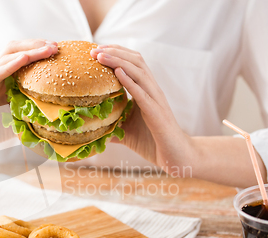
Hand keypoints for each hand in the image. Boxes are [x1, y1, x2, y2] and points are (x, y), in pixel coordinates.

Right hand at [0, 39, 57, 140]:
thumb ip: (29, 119)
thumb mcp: (13, 124)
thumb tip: (52, 122)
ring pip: (6, 57)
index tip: (59, 52)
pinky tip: (24, 59)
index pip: (22, 60)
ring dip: (29, 51)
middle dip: (36, 46)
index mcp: (4, 83)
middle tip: (56, 47)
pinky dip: (10, 65)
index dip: (40, 53)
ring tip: (46, 49)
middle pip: (15, 50)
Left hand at [90, 45, 194, 171]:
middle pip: (135, 61)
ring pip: (138, 72)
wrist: (176, 157)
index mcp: (146, 91)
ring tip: (101, 56)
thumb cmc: (152, 142)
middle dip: (114, 52)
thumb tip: (91, 130)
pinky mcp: (157, 113)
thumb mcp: (126, 132)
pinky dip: (129, 81)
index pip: (132, 63)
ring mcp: (156, 100)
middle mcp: (152, 90)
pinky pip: (143, 93)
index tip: (96, 50)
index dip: (115, 53)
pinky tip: (117, 72)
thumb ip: (111, 126)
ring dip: (118, 61)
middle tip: (93, 50)